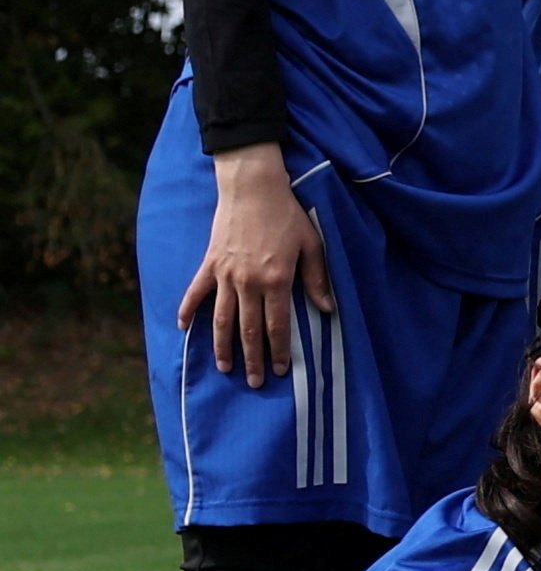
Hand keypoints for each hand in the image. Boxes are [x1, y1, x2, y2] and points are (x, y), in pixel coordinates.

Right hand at [180, 144, 332, 386]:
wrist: (253, 189)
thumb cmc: (288, 216)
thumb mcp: (312, 245)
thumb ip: (317, 280)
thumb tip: (327, 310)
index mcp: (277, 280)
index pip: (277, 325)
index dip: (279, 350)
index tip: (281, 371)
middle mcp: (248, 283)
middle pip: (248, 329)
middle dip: (252, 359)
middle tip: (255, 382)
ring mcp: (225, 275)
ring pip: (222, 319)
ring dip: (222, 346)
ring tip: (224, 368)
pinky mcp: (209, 264)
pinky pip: (195, 292)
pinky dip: (188, 311)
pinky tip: (183, 329)